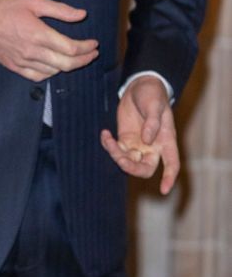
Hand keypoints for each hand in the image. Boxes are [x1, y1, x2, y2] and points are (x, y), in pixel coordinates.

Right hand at [0, 0, 98, 80]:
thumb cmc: (5, 8)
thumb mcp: (33, 2)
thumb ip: (60, 10)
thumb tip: (82, 15)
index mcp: (38, 34)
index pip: (70, 48)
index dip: (86, 48)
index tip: (94, 43)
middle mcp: (32, 51)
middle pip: (66, 63)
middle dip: (84, 59)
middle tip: (92, 53)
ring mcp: (23, 62)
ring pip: (54, 71)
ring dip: (69, 66)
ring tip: (76, 58)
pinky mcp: (15, 67)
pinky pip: (38, 77)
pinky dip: (51, 73)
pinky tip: (55, 66)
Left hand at [100, 76, 178, 194]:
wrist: (139, 86)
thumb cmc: (153, 95)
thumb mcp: (155, 105)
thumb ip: (152, 122)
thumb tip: (147, 141)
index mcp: (166, 141)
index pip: (172, 163)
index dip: (169, 177)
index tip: (164, 190)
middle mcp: (153, 147)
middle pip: (145, 169)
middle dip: (132, 168)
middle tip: (121, 159)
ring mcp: (138, 145)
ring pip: (128, 162)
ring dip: (116, 155)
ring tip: (109, 139)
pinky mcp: (124, 140)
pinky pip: (116, 150)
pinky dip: (108, 145)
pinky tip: (105, 134)